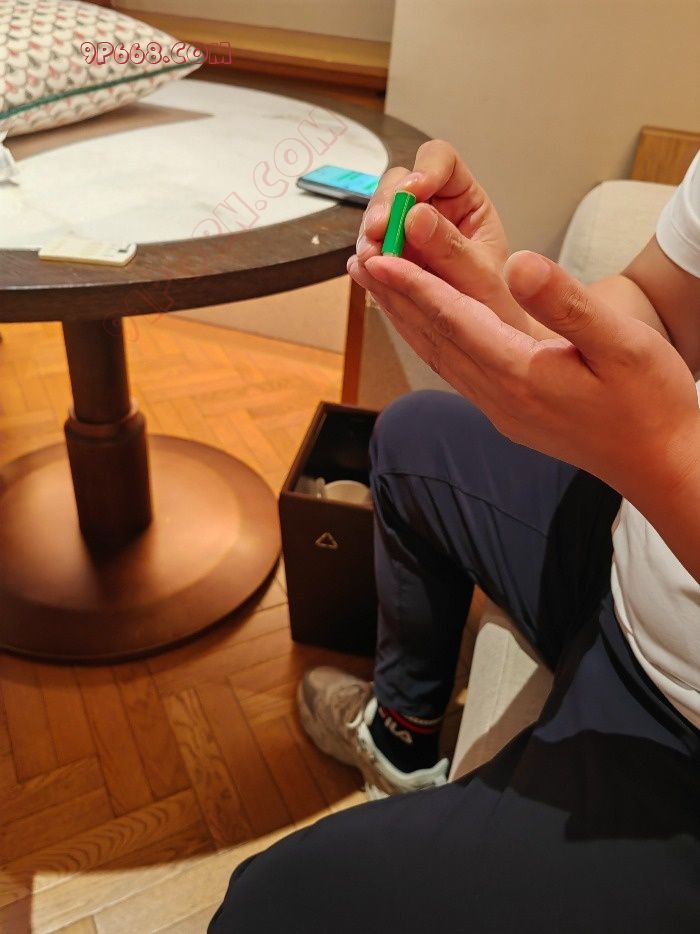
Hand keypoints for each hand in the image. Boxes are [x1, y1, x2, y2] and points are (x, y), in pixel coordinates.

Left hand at [348, 249, 699, 499]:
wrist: (660, 463)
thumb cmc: (649, 403)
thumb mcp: (622, 344)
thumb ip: (567, 303)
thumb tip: (518, 263)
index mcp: (520, 373)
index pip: (453, 320)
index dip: (414, 284)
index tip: (380, 255)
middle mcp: (498, 395)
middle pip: (433, 339)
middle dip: (394, 299)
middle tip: (359, 262)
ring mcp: (500, 409)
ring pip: (439, 358)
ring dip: (406, 322)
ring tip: (378, 290)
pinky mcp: (508, 415)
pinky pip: (455, 372)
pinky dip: (431, 344)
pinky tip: (426, 332)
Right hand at [356, 140, 531, 331]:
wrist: (487, 342)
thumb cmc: (497, 307)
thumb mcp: (480, 277)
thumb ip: (451, 248)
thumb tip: (415, 216)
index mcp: (466, 200)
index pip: (441, 161)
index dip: (422, 170)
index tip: (411, 195)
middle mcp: (433, 210)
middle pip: (398, 184)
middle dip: (385, 206)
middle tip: (379, 233)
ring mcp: (407, 235)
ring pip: (378, 214)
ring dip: (370, 233)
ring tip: (371, 258)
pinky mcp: (390, 260)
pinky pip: (371, 248)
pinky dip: (366, 258)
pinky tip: (365, 270)